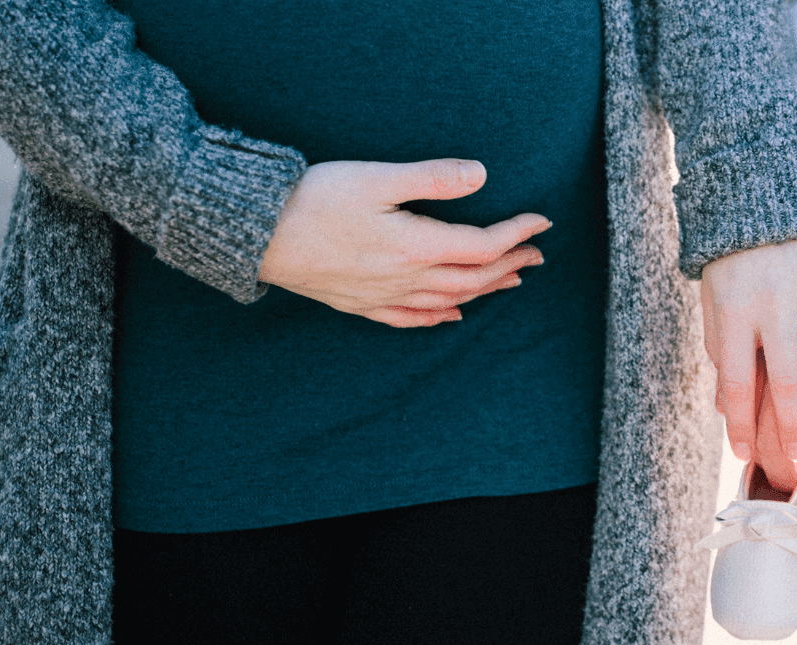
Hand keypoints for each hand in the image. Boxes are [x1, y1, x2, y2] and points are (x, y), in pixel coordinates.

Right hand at [259, 159, 550, 326]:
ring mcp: (380, 295)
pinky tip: (452, 314)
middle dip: (510, 264)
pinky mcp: (358, 302)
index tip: (542, 221)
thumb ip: (431, 178)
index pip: (481, 245)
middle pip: (472, 278)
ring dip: (485, 289)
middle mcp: (403, 278)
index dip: (516, 233)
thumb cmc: (311, 198)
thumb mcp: (375, 177)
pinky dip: (438, 316)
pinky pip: (409, 318)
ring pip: (448, 299)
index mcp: (413, 246)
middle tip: (537, 253)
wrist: (254, 233)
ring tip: (512, 279)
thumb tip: (482, 175)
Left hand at [701, 236, 796, 490]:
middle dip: (792, 429)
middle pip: (786, 383)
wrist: (761, 189)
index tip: (745, 458)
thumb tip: (726, 409)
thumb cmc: (734, 259)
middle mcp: (774, 303)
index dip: (740, 427)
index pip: (737, 385)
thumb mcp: (715, 301)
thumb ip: (724, 354)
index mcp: (733, 312)